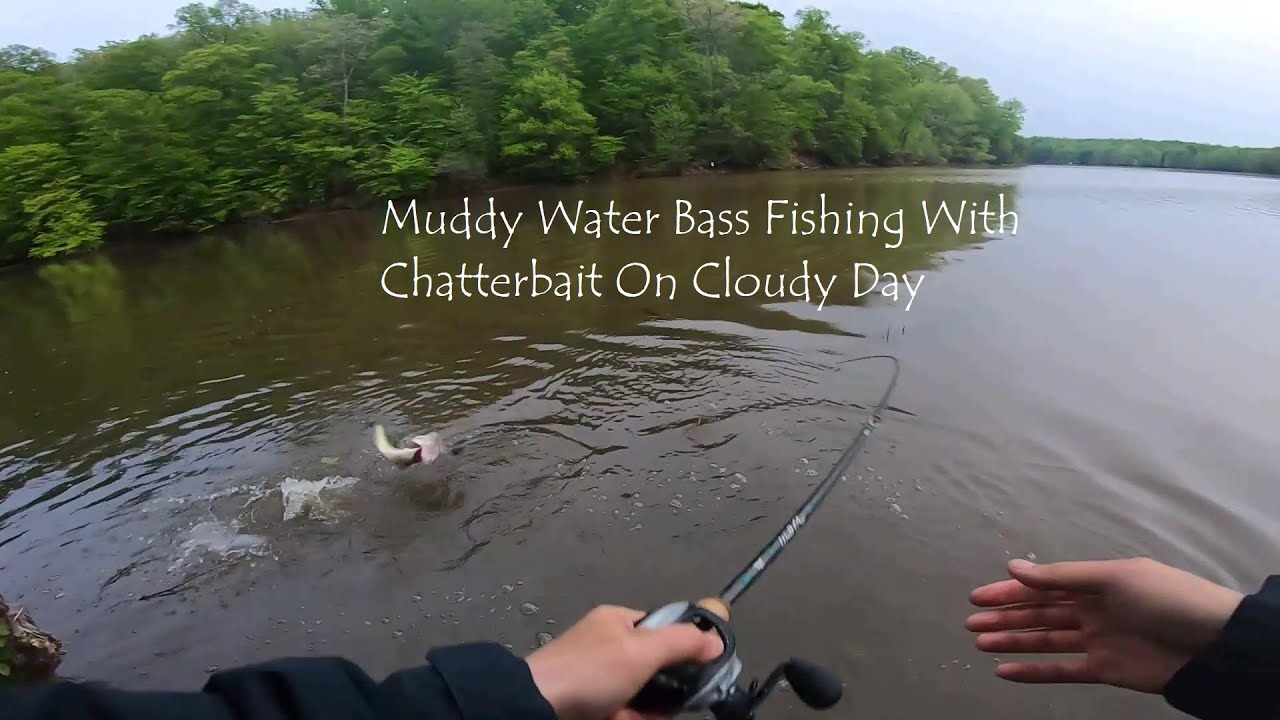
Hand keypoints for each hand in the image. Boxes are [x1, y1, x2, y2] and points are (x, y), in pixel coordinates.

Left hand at [526, 605, 724, 719]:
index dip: (685, 647)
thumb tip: (717, 640)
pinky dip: (633, 718)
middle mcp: (608, 646)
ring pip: (643, 694)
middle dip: (670, 687)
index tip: (703, 668)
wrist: (535, 708)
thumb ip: (683, 642)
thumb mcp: (642, 650)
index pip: (663, 628)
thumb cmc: (591, 670)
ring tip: (654, 715)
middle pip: (656, 667)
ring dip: (653, 710)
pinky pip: (625, 711)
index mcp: (618, 622)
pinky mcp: (592, 706)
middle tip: (681, 700)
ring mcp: (598, 679)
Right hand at [966, 557, 1243, 692]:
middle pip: (1040, 613)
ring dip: (1013, 641)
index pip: (1043, 586)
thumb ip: (1062, 576)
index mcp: (1096, 583)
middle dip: (1005, 617)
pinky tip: (1006, 672)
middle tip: (971, 622)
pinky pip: (1062, 670)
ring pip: (1045, 640)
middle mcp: (1093, 610)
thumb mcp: (1114, 577)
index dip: (1010, 591)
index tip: (978, 597)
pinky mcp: (1104, 670)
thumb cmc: (1166, 599)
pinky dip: (1034, 672)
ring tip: (981, 643)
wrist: (1213, 644)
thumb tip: (1014, 566)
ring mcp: (1098, 641)